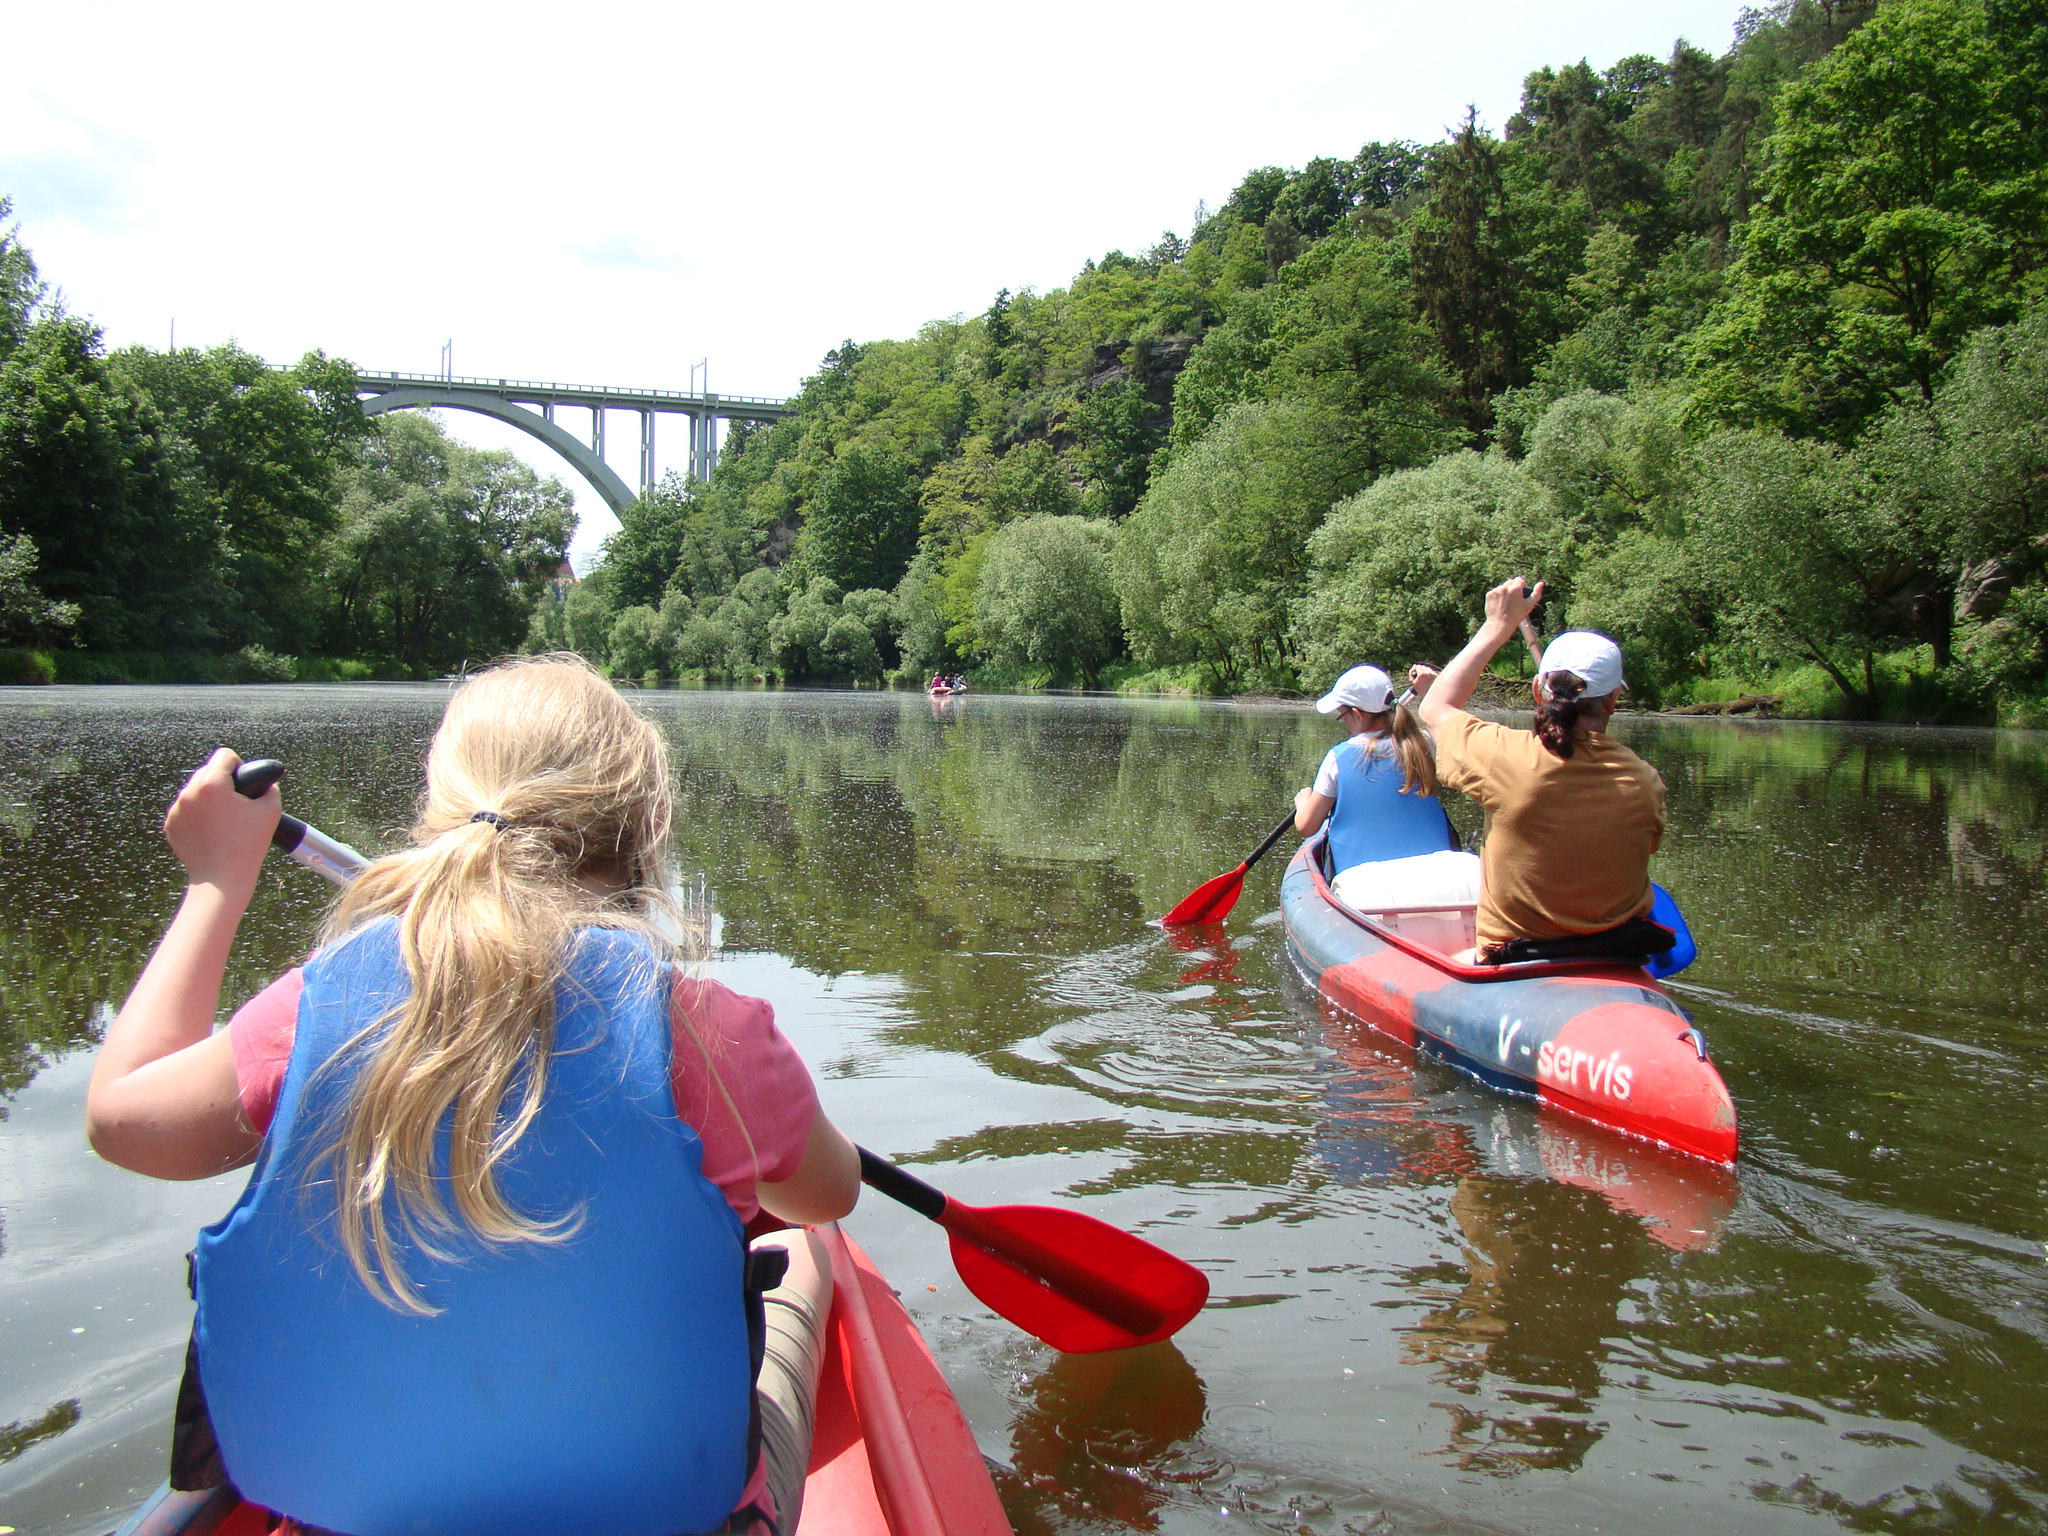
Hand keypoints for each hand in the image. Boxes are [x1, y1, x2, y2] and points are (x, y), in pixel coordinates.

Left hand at [163, 749, 277, 894]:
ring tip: (223, 820)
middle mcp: (188, 792)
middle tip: (236, 805)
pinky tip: (211, 831)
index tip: (244, 783)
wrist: (221, 878)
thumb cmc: (247, 846)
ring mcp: (176, 809)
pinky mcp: (170, 824)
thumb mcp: (271, 811)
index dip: (239, 765)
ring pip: (195, 791)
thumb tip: (264, 783)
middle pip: (207, 771)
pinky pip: (185, 809)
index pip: (224, 756)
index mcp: (212, 784)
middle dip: (222, 783)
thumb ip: (269, 788)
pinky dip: (197, 815)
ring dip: (208, 798)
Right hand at [1408, 664, 1438, 696]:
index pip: (1417, 666)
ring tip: (1424, 678)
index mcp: (1421, 674)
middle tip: (1420, 676)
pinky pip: (1431, 671)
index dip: (1415, 669)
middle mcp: (1428, 672)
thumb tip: (1414, 665)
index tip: (1415, 674)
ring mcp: (1432, 673)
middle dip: (1420, 670)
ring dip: (1425, 671)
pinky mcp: (1436, 675)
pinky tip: (1428, 678)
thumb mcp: (1412, 681)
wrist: (1429, 694)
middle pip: (1422, 666)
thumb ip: (1411, 672)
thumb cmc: (1420, 688)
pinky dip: (1429, 673)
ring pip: (1427, 668)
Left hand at [1483, 577, 1545, 630]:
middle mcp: (1504, 587)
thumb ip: (1536, 593)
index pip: (1519, 579)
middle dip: (1513, 587)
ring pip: (1502, 586)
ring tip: (1506, 602)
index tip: (1520, 593)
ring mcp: (1496, 591)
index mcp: (1515, 589)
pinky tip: (1500, 603)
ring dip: (1505, 591)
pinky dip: (1497, 595)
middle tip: (1513, 598)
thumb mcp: (1529, 605)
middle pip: (1510, 582)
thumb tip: (1541, 583)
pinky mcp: (1489, 594)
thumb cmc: (1517, 616)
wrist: (1500, 624)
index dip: (1521, 586)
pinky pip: (1495, 591)